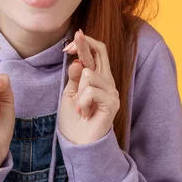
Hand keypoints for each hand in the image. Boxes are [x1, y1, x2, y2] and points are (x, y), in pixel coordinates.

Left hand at [59, 30, 119, 144]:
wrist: (79, 143)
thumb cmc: (74, 119)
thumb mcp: (69, 93)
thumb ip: (74, 77)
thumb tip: (77, 61)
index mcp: (97, 77)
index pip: (96, 52)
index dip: (84, 44)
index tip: (69, 46)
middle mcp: (107, 81)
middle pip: (100, 53)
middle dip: (84, 45)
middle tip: (75, 38)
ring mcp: (112, 91)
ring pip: (89, 75)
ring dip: (79, 92)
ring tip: (81, 108)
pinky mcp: (112, 103)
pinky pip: (91, 91)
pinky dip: (82, 102)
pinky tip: (85, 113)